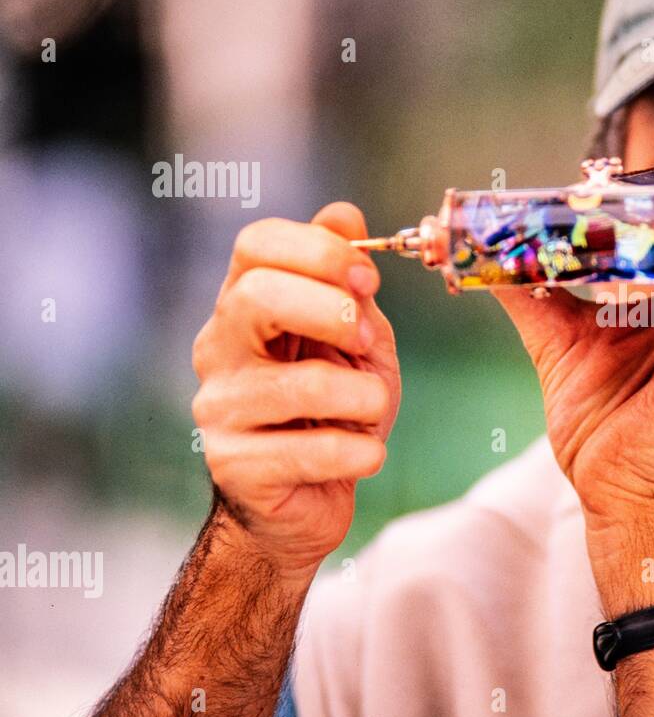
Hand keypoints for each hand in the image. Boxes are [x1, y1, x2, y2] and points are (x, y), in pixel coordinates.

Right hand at [191, 202, 400, 575]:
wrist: (307, 502)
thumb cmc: (336, 411)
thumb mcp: (358, 340)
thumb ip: (350, 283)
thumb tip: (344, 214)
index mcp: (246, 305)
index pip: (256, 244)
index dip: (320, 250)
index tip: (369, 280)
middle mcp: (220, 349)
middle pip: (256, 295)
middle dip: (334, 313)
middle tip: (369, 345)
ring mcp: (218, 408)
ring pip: (298, 385)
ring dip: (363, 398)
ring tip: (372, 414)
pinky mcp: (235, 466)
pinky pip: (312, 450)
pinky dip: (359, 451)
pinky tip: (365, 455)